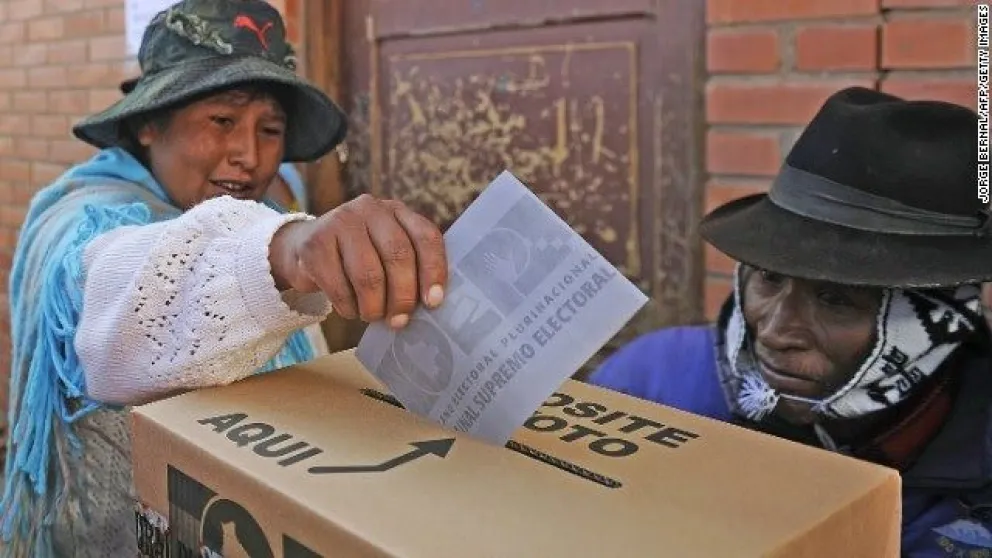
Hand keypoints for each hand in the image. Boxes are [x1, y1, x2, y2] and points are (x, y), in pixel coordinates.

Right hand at [270, 194, 446, 327]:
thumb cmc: (359, 258)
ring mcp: (340, 222)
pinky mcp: (315, 243)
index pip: (426, 236)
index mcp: (397, 211)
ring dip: (374, 306)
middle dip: (402, 295)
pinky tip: (350, 310)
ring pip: (368, 274)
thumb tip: (430, 303)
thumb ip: (410, 268)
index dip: (433, 271)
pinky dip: (348, 307)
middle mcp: (370, 209)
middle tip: (399, 320)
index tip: (433, 302)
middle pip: (398, 255)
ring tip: (372, 316)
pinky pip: (339, 286)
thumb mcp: (386, 252)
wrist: (305, 249)